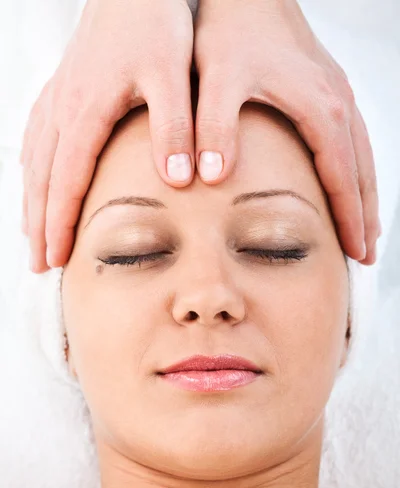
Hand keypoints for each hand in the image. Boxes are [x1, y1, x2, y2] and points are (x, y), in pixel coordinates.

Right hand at [20, 0, 193, 271]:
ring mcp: (58, 98)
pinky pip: (37, 136)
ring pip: (35, 162)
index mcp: (86, 113)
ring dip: (31, 201)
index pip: (66, 183)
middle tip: (39, 263)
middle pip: (42, 180)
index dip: (60, 224)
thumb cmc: (154, 22)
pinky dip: (32, 167)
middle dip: (39, 224)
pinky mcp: (64, 88)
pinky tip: (33, 179)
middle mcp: (63, 110)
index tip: (56, 258)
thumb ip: (174, 128)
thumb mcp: (172, 75)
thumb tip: (178, 182)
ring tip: (31, 234)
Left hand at [193, 0, 379, 264]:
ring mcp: (336, 95)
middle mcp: (338, 104)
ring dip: (365, 195)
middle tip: (364, 254)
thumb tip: (210, 178)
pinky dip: (356, 170)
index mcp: (320, 110)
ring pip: (362, 157)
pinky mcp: (326, 89)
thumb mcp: (216, 80)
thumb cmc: (231, 31)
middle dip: (364, 216)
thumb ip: (213, 127)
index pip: (342, 179)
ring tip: (364, 228)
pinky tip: (347, 182)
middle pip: (362, 173)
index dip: (348, 219)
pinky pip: (352, 140)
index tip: (353, 252)